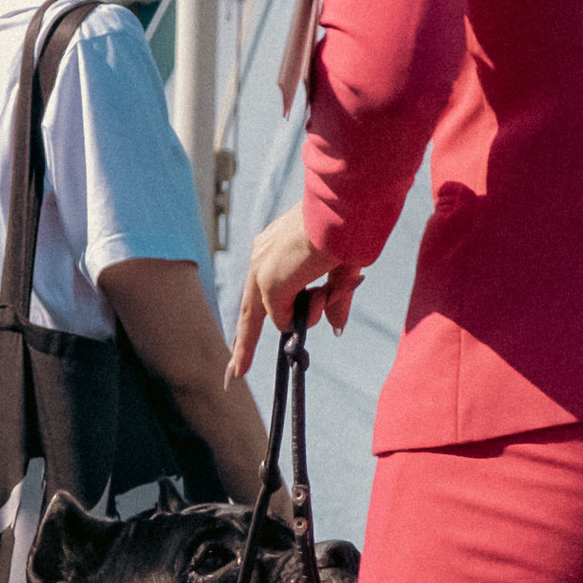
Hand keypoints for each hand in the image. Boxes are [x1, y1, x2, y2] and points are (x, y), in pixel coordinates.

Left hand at [229, 200, 359, 378]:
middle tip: (233, 376)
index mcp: (275, 247)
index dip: (252, 321)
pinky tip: (323, 288)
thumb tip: (335, 327)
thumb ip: (334, 299)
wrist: (347, 206)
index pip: (258, 291)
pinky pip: (285, 319)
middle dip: (243, 347)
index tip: (239, 350)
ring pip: (278, 317)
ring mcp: (263, 270)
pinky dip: (308, 312)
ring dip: (308, 312)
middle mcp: (263, 256)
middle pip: (251, 312)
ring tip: (331, 285)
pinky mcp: (269, 283)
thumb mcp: (342, 269)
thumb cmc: (350, 227)